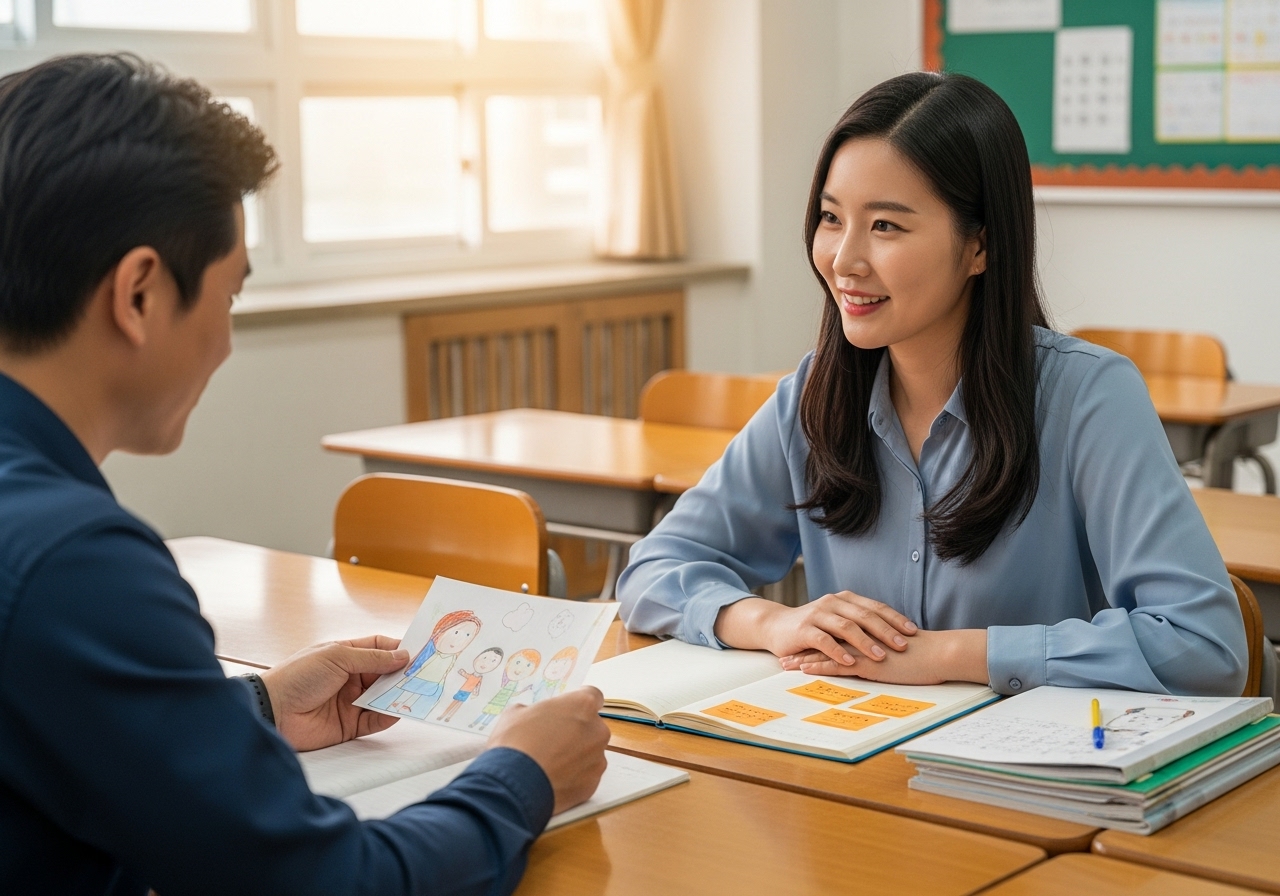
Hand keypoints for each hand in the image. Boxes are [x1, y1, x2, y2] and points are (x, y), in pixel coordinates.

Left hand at [259, 635, 409, 751]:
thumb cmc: (297, 676)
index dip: (398, 649)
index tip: (419, 651)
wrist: (273, 711)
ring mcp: (350, 701)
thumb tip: (402, 656)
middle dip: (403, 673)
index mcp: (345, 655)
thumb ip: (372, 658)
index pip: (379, 648)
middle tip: (425, 673)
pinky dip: (388, 716)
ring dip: (399, 694)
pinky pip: (375, 719)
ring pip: (383, 697)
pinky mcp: (349, 725)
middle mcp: (350, 677)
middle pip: (385, 674)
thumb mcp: (337, 657)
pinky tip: (398, 711)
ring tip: (418, 692)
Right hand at [488, 686, 609, 814]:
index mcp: (582, 705)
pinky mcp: (593, 784)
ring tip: (550, 763)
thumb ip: (535, 711)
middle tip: (552, 740)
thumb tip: (534, 718)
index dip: (578, 703)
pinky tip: (553, 779)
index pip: (593, 696)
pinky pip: (585, 776)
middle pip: (591, 727)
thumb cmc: (516, 744)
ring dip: (575, 756)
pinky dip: (573, 777)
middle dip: (575, 732)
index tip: (568, 710)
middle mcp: (597, 730)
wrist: (514, 786)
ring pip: (590, 753)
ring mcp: (598, 759)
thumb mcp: (516, 713)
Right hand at [713, 594, 917, 666]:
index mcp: (845, 599)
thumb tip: (895, 636)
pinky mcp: (803, 630)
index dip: (895, 618)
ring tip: (880, 656)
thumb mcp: (838, 621)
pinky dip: (838, 651)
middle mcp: (832, 603)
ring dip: (865, 642)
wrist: (776, 626)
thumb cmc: (813, 627)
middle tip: (903, 645)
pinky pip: (824, 640)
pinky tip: (850, 662)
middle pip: (864, 615)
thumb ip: (860, 623)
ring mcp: (817, 615)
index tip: (913, 632)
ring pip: (846, 626)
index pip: (875, 607)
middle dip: (885, 630)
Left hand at [780, 629, 988, 684]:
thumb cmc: (925, 655)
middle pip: (825, 641)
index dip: (817, 639)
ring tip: (785, 663)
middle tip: (782, 652)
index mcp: (868, 635)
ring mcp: (863, 650)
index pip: (836, 635)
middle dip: (802, 648)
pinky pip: (839, 665)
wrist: (939, 653)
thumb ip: (884, 650)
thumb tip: (878, 657)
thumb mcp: (899, 651)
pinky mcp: (868, 663)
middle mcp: (862, 639)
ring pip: (826, 652)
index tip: (799, 644)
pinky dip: (820, 666)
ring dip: (804, 659)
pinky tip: (805, 669)